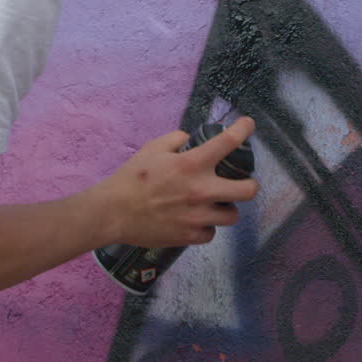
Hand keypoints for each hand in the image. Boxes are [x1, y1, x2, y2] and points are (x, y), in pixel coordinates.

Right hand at [92, 117, 259, 247]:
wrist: (112, 213)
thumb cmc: (130, 178)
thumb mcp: (152, 149)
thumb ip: (176, 140)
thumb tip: (190, 139)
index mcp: (192, 164)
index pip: (229, 142)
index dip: (243, 129)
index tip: (247, 125)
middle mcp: (201, 190)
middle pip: (249, 191)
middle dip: (249, 185)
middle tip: (240, 183)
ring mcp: (198, 216)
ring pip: (232, 216)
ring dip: (226, 208)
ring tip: (214, 205)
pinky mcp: (190, 236)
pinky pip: (211, 233)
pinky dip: (206, 227)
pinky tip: (196, 220)